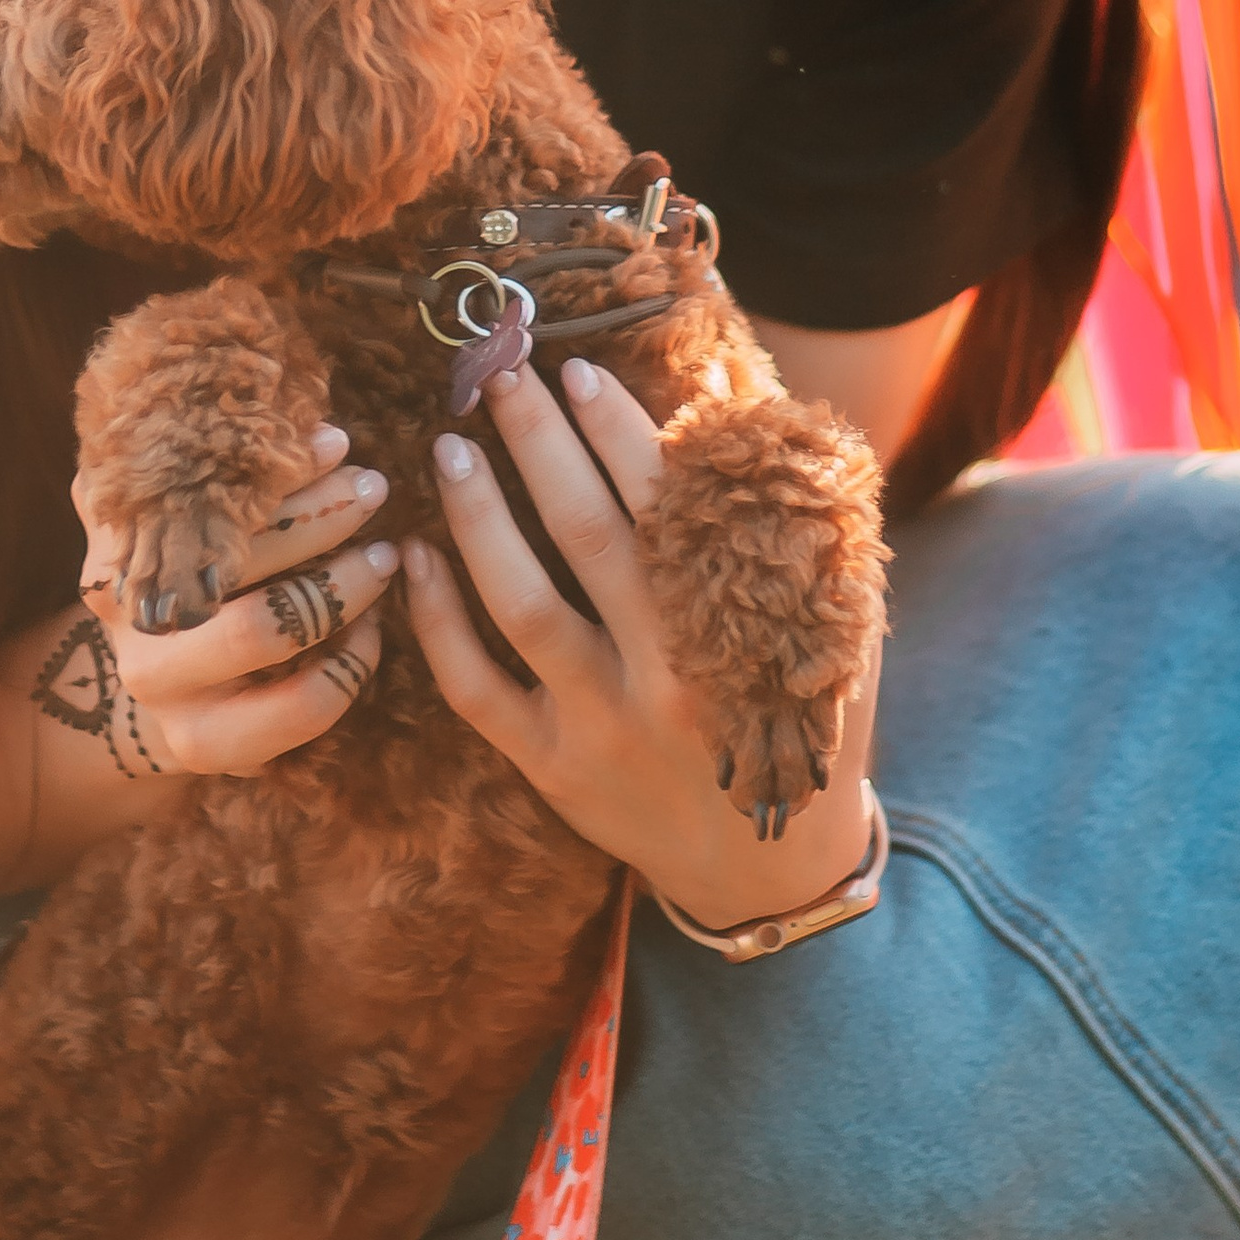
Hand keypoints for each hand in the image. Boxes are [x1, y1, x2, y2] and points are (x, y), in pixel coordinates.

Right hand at [72, 426, 396, 777]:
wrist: (161, 690)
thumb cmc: (194, 578)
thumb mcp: (181, 518)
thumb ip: (225, 471)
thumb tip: (323, 435)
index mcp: (120, 551)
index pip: (202, 499)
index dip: (278, 473)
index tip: (338, 444)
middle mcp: (136, 624)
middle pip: (239, 565)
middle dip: (322, 522)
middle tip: (375, 490)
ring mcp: (168, 695)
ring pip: (271, 633)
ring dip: (345, 588)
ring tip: (385, 556)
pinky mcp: (214, 749)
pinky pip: (306, 704)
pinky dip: (353, 659)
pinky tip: (371, 627)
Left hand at [402, 359, 877, 928]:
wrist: (769, 867)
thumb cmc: (799, 721)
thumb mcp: (825, 624)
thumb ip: (786, 519)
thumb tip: (729, 394)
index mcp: (734, 627)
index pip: (664, 502)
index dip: (616, 430)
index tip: (577, 371)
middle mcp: (663, 674)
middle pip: (585, 535)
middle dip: (538, 446)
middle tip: (498, 379)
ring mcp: (598, 724)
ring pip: (521, 606)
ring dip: (478, 520)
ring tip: (448, 448)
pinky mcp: (550, 767)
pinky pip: (476, 689)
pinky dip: (439, 622)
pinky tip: (415, 558)